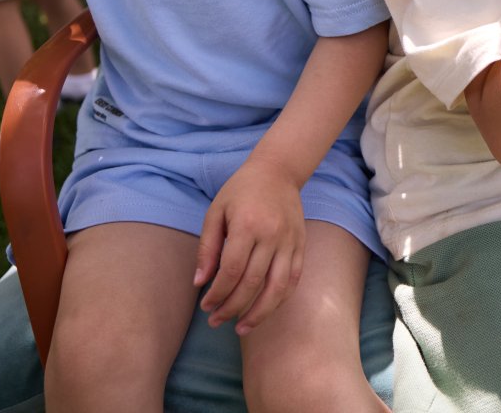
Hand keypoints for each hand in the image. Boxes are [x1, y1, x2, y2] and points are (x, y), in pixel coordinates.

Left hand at [194, 157, 306, 335]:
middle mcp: (271, 235)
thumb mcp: (216, 212)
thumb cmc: (241, 191)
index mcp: (247, 225)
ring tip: (241, 328)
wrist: (278, 171)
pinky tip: (265, 310)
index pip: (231, 271)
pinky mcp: (301, 245)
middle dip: (232, 308)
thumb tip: (200, 283)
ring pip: (277, 288)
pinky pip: (293, 280)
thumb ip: (207, 248)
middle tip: (216, 321)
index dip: (217, 294)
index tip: (205, 306)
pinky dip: (279, 299)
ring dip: (259, 313)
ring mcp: (290, 241)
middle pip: (252, 283)